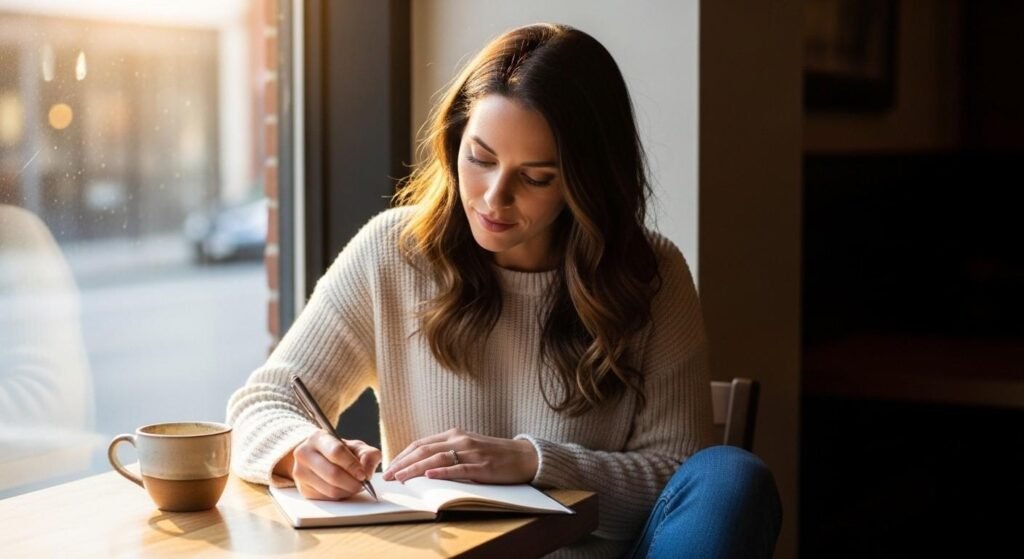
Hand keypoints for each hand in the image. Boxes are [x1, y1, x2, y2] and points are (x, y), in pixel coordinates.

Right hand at [283, 430, 381, 499]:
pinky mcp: (303, 489)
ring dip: (348, 491)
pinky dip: (340, 496)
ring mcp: (300, 473)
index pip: (336, 452)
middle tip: (363, 484)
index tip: (363, 474)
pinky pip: (327, 498)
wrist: (316, 456)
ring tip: (355, 486)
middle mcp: (304, 454)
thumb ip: (368, 455)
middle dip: (353, 482)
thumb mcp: (355, 446)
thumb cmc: (339, 451)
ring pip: (330, 489)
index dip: (352, 465)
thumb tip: (367, 472)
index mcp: (317, 438)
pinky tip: (344, 489)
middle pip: (333, 474)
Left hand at [382, 428, 537, 483]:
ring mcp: (471, 452)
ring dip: (415, 469)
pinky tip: (429, 476)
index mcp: (454, 434)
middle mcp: (460, 439)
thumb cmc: (494, 454)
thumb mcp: (468, 446)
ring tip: (401, 478)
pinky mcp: (481, 465)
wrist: (523, 456)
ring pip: (436, 459)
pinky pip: (458, 468)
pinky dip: (442, 472)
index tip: (390, 466)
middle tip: (388, 476)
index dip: (403, 455)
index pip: (421, 443)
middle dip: (403, 463)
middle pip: (424, 450)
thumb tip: (423, 463)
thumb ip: (448, 450)